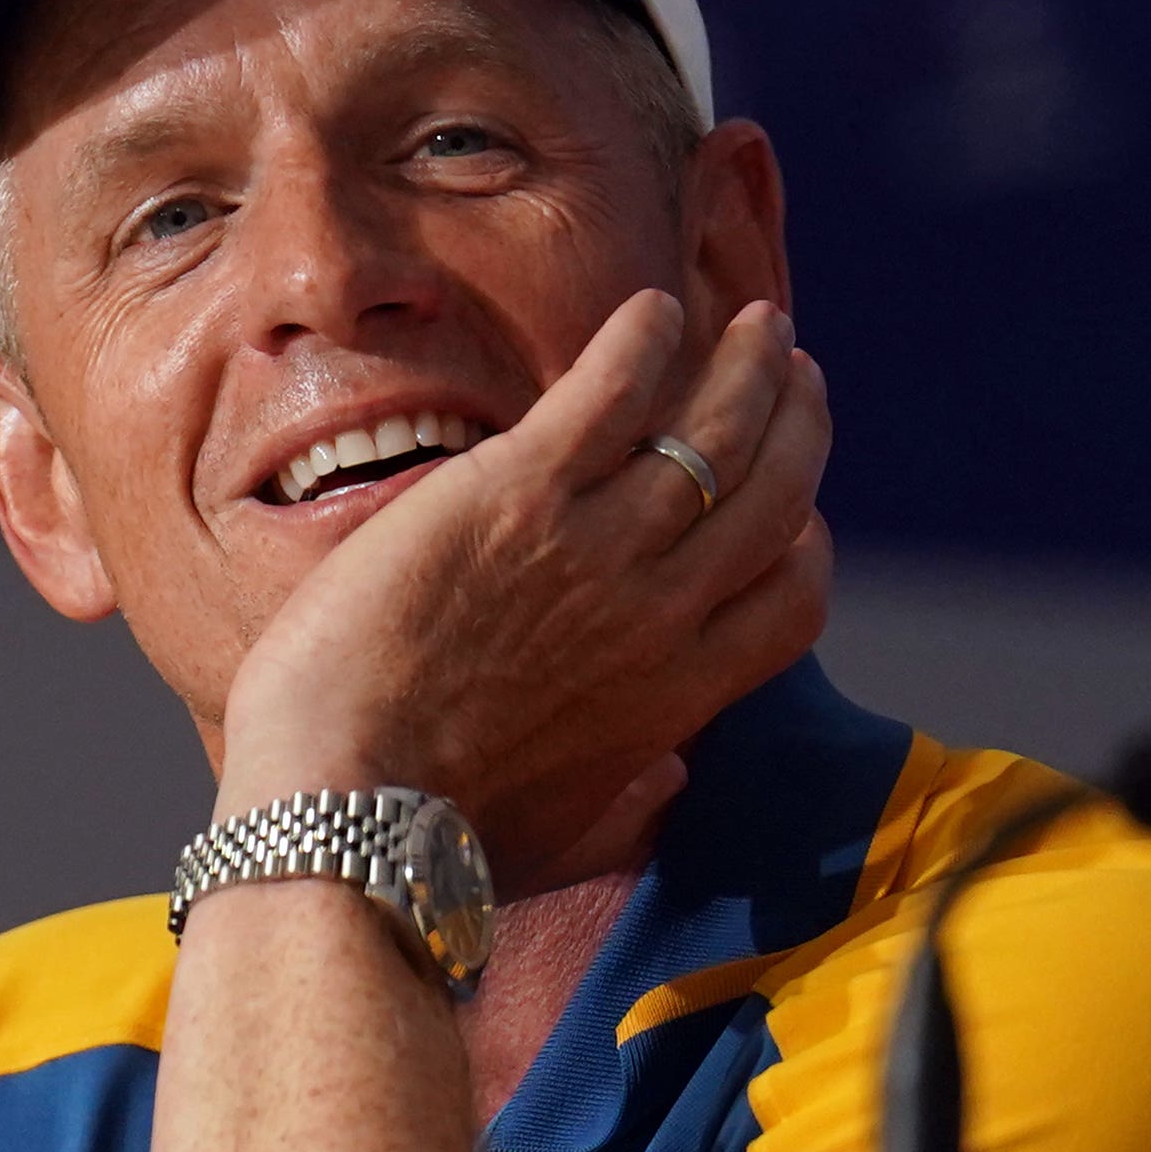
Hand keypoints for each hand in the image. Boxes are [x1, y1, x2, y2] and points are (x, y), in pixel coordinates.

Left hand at [213, 292, 831, 892]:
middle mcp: (662, 614)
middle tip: (791, 372)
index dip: (802, 539)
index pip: (790, 600)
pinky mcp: (522, 491)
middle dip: (794, 424)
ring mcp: (599, 546)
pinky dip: (642, 341)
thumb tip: (668, 783)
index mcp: (677, 698)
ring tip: (753, 323)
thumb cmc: (433, 840)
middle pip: (772, 494)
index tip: (793, 504)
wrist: (348, 810)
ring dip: (743, 364)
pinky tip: (646, 311)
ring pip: (714, 428)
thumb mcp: (563, 832)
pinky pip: (615, 389)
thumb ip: (626, 802)